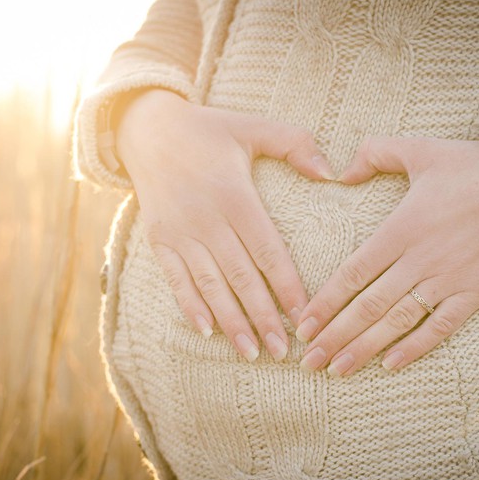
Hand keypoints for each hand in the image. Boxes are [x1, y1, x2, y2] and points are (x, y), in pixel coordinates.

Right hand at [116, 89, 333, 361]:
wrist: (147, 129)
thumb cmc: (208, 130)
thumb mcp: (252, 126)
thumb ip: (294, 144)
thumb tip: (332, 173)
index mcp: (234, 195)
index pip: (268, 250)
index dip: (287, 286)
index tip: (305, 317)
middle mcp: (206, 218)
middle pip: (241, 277)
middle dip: (264, 317)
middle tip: (283, 351)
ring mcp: (179, 232)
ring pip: (210, 285)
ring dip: (232, 321)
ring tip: (252, 352)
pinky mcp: (159, 239)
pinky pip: (175, 279)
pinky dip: (190, 305)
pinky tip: (208, 330)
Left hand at [294, 137, 478, 375]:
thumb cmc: (474, 166)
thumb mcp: (420, 149)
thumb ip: (375, 153)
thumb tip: (340, 172)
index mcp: (400, 230)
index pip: (352, 274)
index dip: (325, 303)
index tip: (302, 326)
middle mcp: (418, 261)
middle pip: (368, 306)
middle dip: (335, 336)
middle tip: (309, 362)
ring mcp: (447, 280)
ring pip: (398, 322)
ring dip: (365, 348)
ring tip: (338, 370)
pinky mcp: (475, 293)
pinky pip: (442, 327)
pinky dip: (416, 348)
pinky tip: (391, 366)